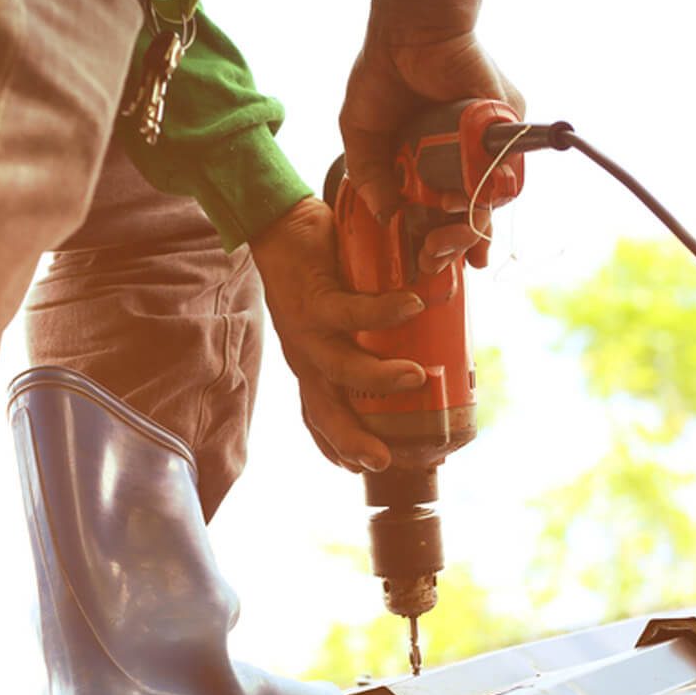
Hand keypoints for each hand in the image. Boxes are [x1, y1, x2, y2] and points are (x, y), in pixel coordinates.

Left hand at [249, 197, 425, 471]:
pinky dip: (384, 313)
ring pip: (341, 369)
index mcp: (310, 365)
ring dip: (380, 378)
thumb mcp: (334, 316)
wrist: (274, 225)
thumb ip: (367, 335)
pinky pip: (352, 312)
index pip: (319, 417)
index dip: (338, 447)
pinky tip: (413, 307)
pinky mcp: (315, 297)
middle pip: (325, 411)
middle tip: (385, 461)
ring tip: (417, 378)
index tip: (364, 470)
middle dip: (353, 440)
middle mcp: (305, 356)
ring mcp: (307, 330)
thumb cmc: (314, 270)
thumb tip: (421, 340)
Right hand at [340, 0, 524, 272]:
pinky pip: (500, 174)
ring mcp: (487, 145)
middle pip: (468, 214)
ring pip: (488, 201)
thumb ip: (370, 177)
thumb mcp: (362, 135)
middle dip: (454, 245)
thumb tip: (386, 218)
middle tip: (435, 261)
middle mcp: (462, 157)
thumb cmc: (383, 74)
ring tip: (447, 247)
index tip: (425, 264)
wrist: (409, 30)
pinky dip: (482, 197)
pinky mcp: (505, 129)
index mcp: (430, 163)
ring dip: (470, 230)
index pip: (439, 211)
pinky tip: (462, 213)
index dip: (434, 240)